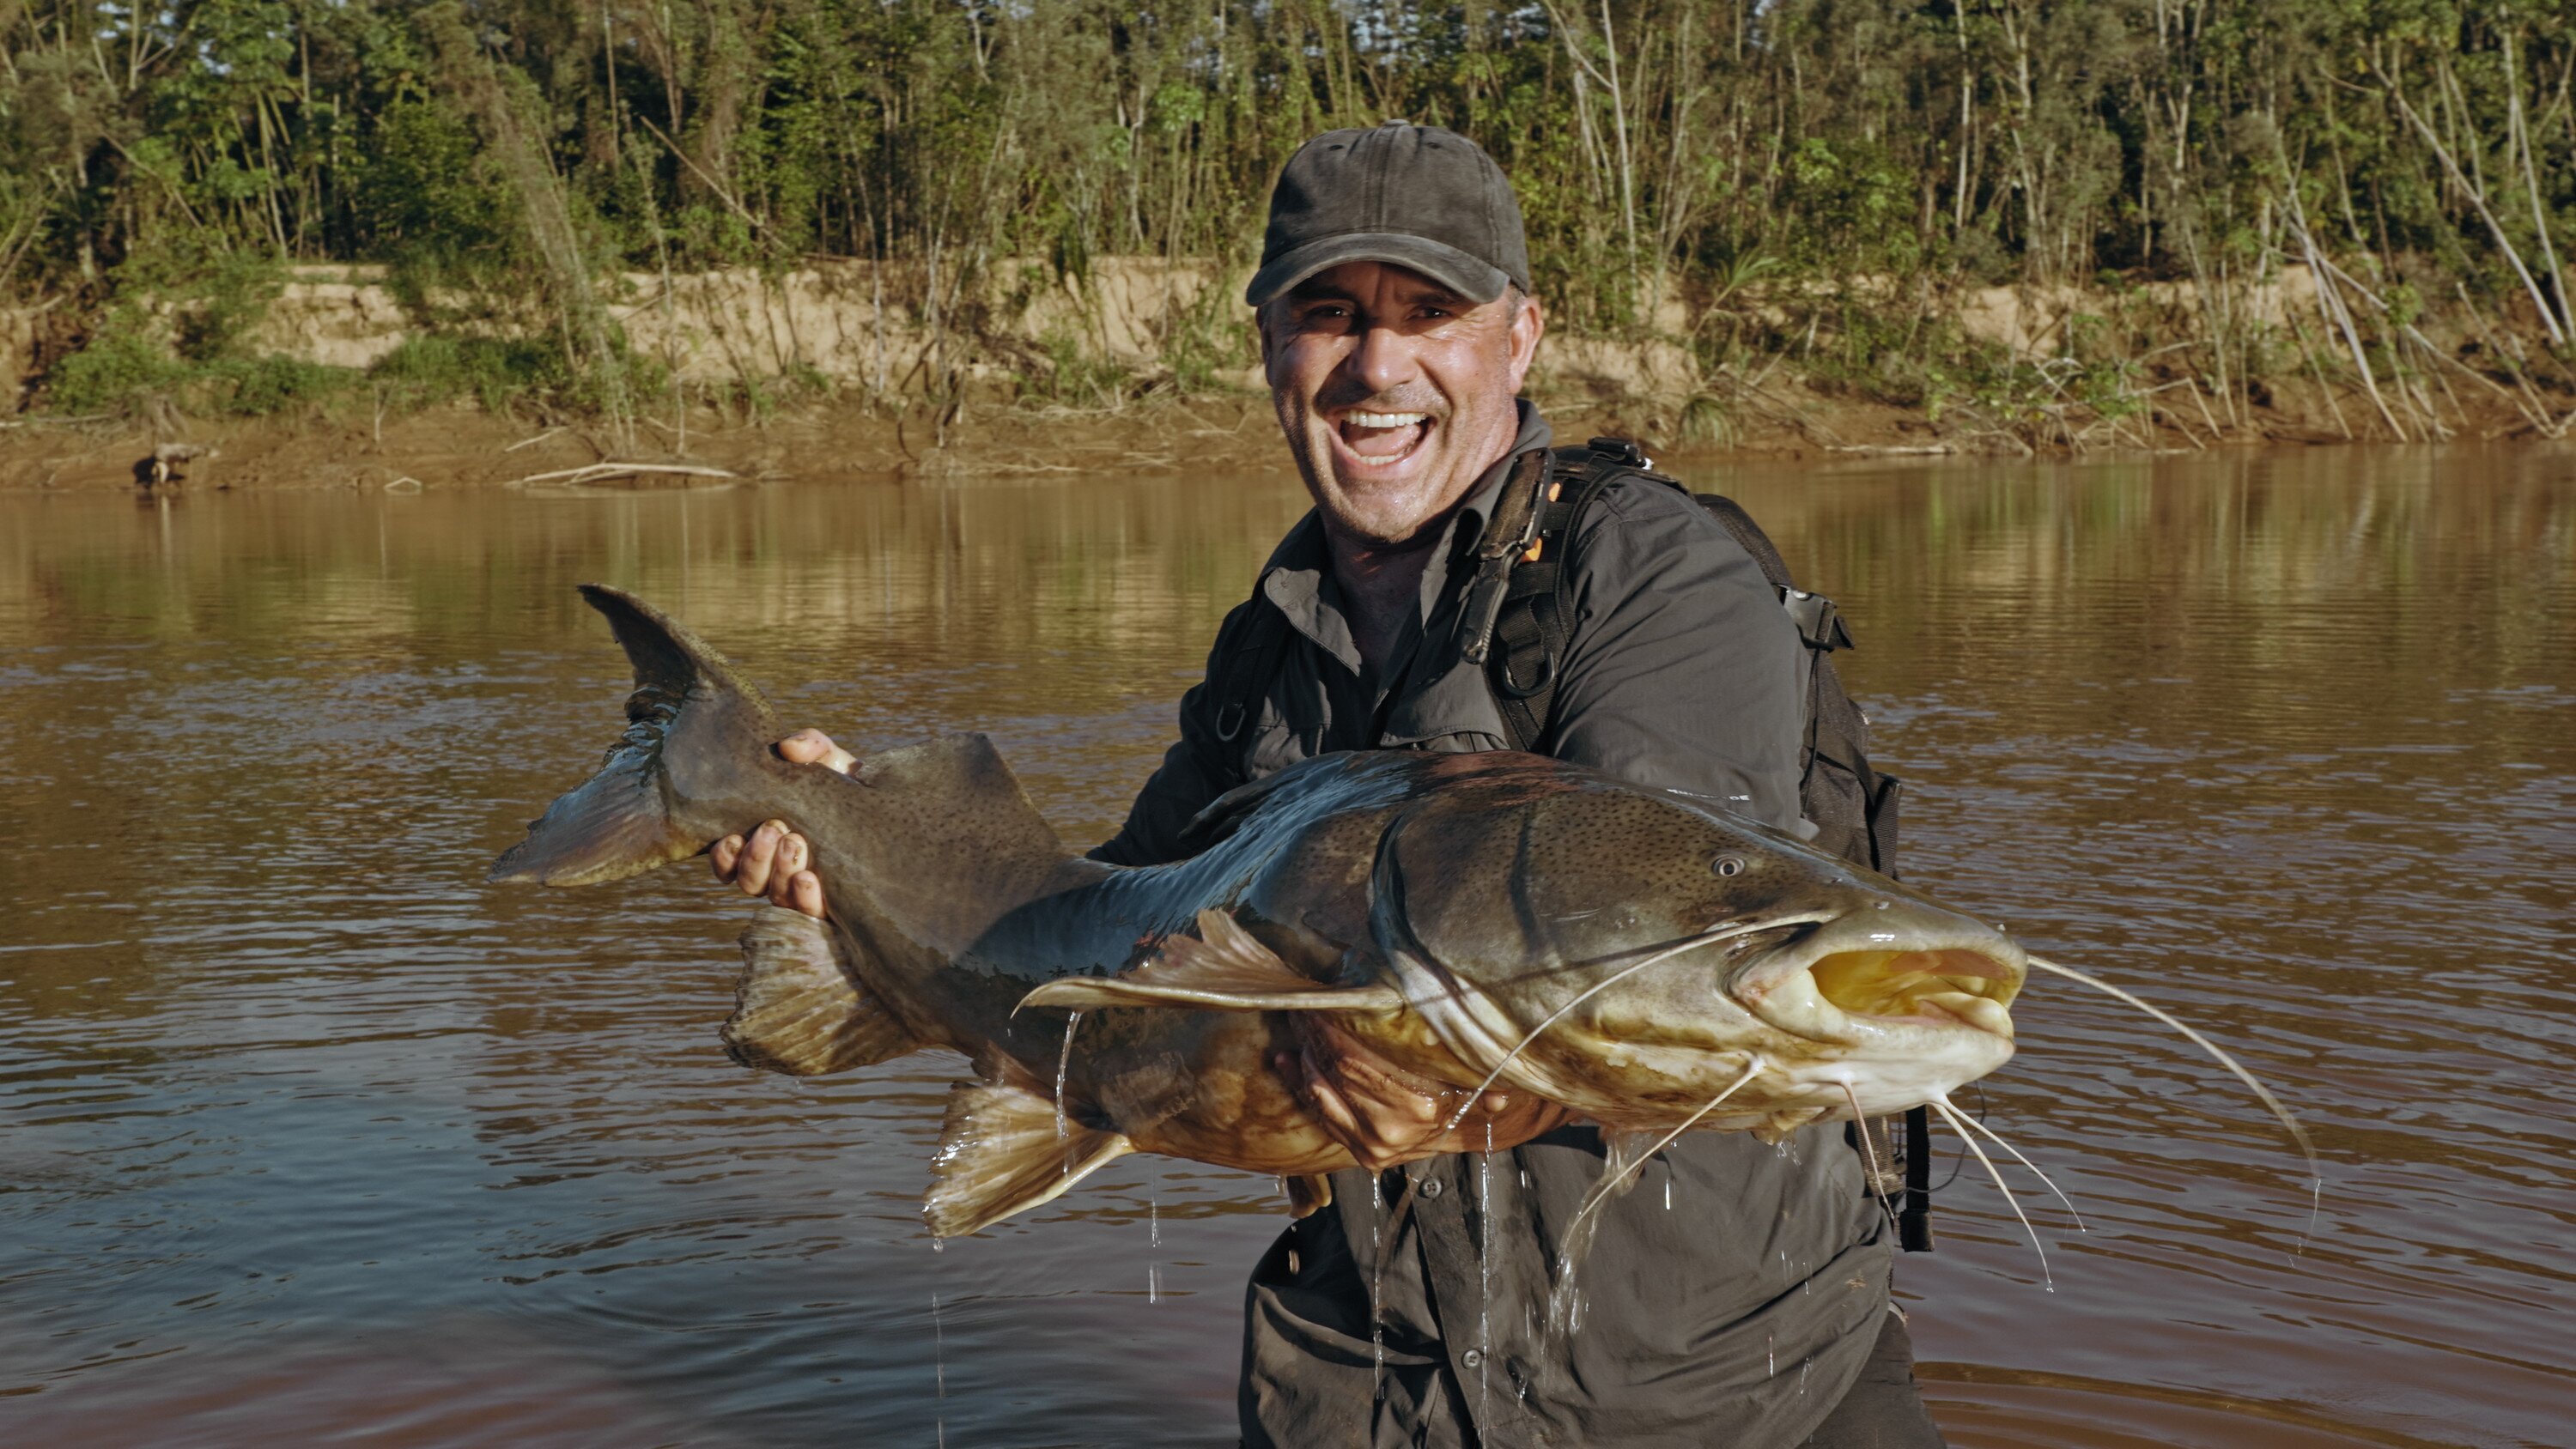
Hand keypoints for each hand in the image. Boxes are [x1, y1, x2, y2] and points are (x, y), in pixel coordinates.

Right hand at [709, 729, 853, 919]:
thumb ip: (810, 745)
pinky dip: (805, 898)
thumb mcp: (829, 759)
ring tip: (795, 843)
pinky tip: (810, 878)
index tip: (731, 838)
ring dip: (778, 873)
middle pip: (750, 882)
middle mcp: (780, 871)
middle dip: (756, 858)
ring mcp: (807, 891)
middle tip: (774, 828)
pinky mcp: (836, 905)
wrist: (889, 807)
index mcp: (766, 840)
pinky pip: (811, 913)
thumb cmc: (847, 783)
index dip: (724, 858)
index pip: (729, 862)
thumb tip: (789, 747)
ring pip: (776, 898)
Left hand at [1275, 1016, 1571, 1171]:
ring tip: (1297, 1027)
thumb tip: (1470, 1049)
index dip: (1331, 1029)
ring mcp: (1375, 1146)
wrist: (1469, 1132)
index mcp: (1420, 1105)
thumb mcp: (1475, 1070)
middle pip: (1336, 1072)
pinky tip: (1288, 1062)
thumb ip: (1470, 1060)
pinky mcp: (1363, 1155)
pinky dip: (1300, 1087)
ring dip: (1304, 1057)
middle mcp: (1393, 1129)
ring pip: (1323, 1093)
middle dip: (1315, 1036)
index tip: (1318, 1002)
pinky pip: (1322, 1117)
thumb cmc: (1470, 1090)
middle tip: (1302, 1006)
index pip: (1356, 1060)